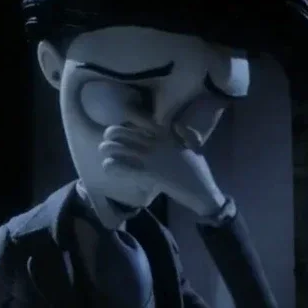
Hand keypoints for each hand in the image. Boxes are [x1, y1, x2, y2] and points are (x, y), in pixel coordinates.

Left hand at [99, 116, 225, 216]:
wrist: (203, 191)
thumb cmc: (198, 170)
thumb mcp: (193, 146)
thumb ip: (184, 134)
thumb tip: (176, 124)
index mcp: (166, 135)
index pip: (141, 119)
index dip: (128, 116)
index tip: (121, 117)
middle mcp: (155, 143)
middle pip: (123, 132)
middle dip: (111, 134)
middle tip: (108, 140)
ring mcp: (151, 159)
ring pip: (118, 148)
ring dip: (108, 149)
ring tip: (104, 152)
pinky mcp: (148, 175)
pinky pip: (124, 168)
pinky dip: (113, 166)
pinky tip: (108, 166)